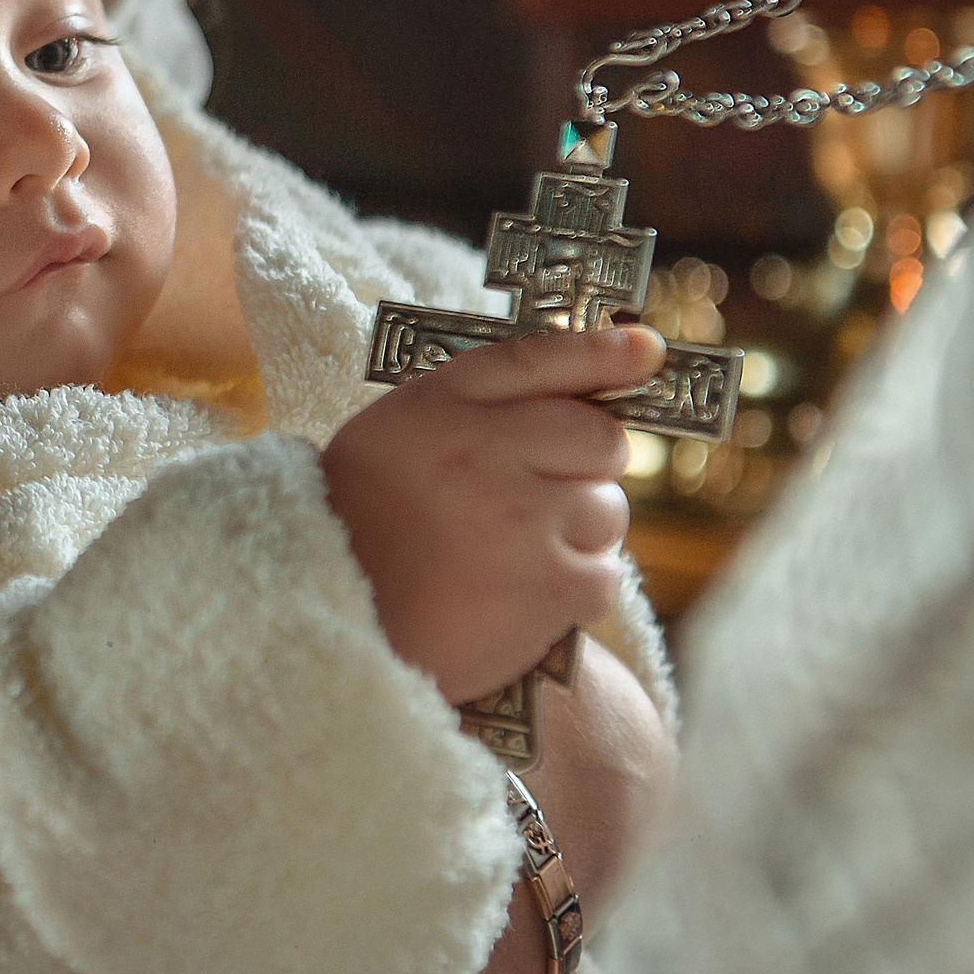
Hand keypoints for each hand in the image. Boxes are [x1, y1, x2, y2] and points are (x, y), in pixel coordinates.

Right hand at [321, 326, 663, 702]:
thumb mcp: (401, 430)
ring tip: (511, 555)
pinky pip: (604, 576)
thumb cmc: (367, 523)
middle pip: (601, 440)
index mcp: (440, 405)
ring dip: (578, 533)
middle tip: (533, 497)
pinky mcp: (548, 587)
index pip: (540, 359)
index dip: (600, 354)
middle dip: (585, 467)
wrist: (329, 622)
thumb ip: (483, 396)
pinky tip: (520, 596)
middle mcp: (485, 450)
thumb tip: (598, 360)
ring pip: (608, 510)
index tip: (644, 352)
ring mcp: (524, 519)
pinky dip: (574, 590)